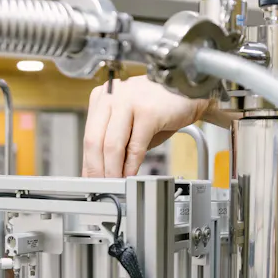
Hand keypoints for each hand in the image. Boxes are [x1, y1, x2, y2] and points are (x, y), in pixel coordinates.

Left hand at [82, 76, 211, 176]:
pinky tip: (131, 175)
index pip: (88, 135)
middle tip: (101, 186)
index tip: (91, 179)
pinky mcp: (148, 111)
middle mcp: (112, 95)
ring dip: (113, 170)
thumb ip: (116, 142)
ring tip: (115, 184)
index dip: (88, 162)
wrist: (189, 91)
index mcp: (103, 96)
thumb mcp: (130, 123)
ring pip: (112, 145)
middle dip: (97, 169)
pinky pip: (135, 146)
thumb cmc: (160, 107)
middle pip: (94, 140)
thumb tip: (103, 169)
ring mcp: (129, 101)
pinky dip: (132, 165)